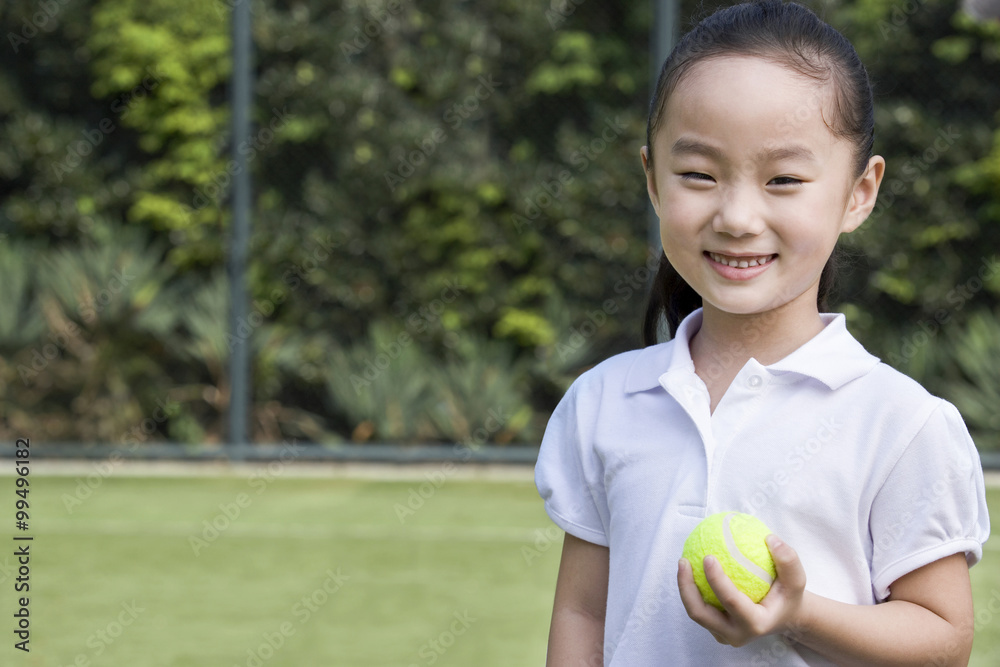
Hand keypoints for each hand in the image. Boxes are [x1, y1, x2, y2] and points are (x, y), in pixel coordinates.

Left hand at [677, 534, 806, 646]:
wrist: (785, 618)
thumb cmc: (789, 596)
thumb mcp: (797, 580)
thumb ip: (788, 560)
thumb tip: (770, 539)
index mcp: (756, 624)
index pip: (731, 602)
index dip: (716, 580)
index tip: (708, 556)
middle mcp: (736, 634)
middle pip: (701, 614)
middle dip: (687, 588)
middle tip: (684, 561)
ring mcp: (723, 634)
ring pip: (696, 613)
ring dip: (685, 588)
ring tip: (683, 562)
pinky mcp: (716, 630)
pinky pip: (700, 608)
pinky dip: (693, 589)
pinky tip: (691, 566)